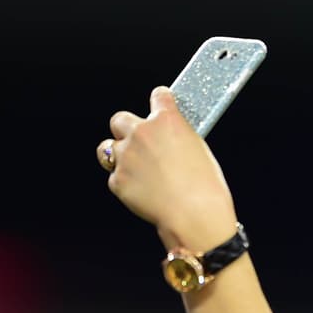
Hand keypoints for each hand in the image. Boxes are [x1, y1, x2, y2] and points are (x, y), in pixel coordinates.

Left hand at [103, 87, 238, 253]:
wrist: (195, 216)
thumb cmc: (205, 188)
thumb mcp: (200, 151)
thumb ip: (179, 138)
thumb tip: (171, 140)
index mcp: (167, 120)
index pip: (158, 96)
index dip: (160, 102)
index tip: (160, 107)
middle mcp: (142, 133)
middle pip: (120, 119)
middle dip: (127, 129)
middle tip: (139, 143)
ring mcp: (126, 156)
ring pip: (106, 148)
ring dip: (117, 155)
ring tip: (133, 168)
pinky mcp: (118, 180)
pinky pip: (115, 177)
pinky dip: (125, 183)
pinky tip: (142, 191)